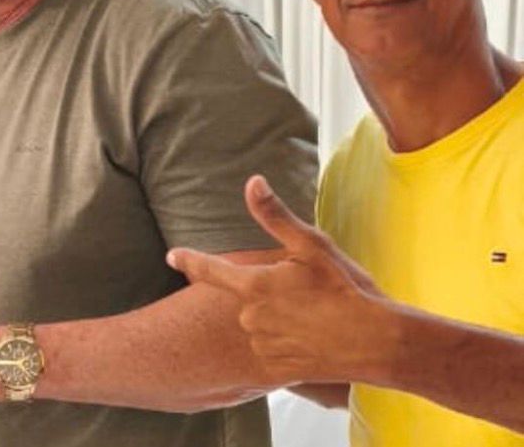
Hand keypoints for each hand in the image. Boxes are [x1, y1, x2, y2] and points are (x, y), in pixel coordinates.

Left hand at [166, 175, 396, 385]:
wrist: (378, 342)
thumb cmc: (347, 289)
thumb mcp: (312, 245)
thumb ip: (274, 216)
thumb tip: (252, 182)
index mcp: (253, 285)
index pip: (208, 269)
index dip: (189, 260)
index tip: (172, 256)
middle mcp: (250, 316)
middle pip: (243, 297)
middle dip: (266, 293)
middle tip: (306, 295)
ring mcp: (261, 344)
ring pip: (258, 323)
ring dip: (276, 319)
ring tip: (314, 317)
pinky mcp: (275, 369)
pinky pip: (269, 349)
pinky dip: (284, 342)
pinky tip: (311, 339)